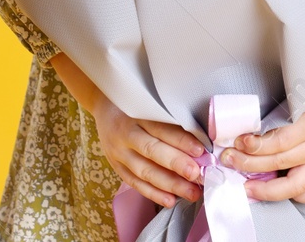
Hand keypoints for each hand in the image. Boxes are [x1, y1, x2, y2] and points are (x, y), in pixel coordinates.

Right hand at [49, 52, 206, 208]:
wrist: (104, 105)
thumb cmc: (135, 103)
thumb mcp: (148, 103)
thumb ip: (169, 119)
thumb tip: (199, 139)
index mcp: (136, 114)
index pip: (160, 128)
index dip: (180, 140)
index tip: (200, 150)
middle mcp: (125, 134)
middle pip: (151, 151)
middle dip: (176, 164)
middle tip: (196, 174)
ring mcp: (118, 153)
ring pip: (144, 171)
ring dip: (169, 184)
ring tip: (191, 193)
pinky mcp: (116, 167)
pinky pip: (135, 183)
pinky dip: (153, 193)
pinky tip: (170, 200)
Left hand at [220, 48, 304, 203]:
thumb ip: (288, 104)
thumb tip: (259, 115)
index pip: (277, 142)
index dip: (253, 145)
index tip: (237, 141)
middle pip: (278, 164)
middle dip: (249, 165)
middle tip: (229, 161)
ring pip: (295, 187)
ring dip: (267, 190)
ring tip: (248, 188)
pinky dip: (298, 196)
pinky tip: (283, 191)